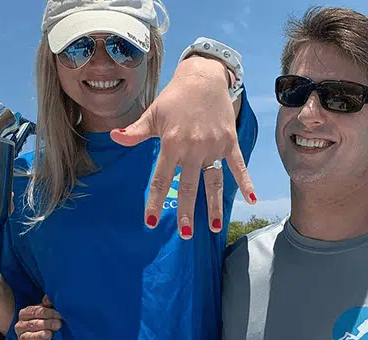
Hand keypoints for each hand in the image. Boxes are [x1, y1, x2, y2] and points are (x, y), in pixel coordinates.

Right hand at [15, 295, 61, 339]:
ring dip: (39, 335)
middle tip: (58, 325)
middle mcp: (20, 325)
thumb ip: (47, 306)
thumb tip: (48, 298)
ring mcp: (20, 337)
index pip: (35, 311)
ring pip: (28, 335)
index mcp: (25, 314)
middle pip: (33, 323)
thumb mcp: (46, 313)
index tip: (59, 315)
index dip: (48, 312)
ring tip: (50, 335)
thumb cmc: (44, 323)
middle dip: (47, 323)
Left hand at [111, 56, 256, 238]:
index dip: (155, 201)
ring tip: (216, 227)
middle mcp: (193, 147)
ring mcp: (213, 146)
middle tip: (185, 235)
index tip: (151, 222)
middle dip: (187, 212)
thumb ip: (136, 131)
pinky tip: (251, 199)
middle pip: (189, 186)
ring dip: (215, 205)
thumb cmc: (175, 97)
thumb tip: (115, 138)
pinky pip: (238, 165)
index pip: (162, 179)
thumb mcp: (153, 113)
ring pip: (214, 182)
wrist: (203, 76)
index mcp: (172, 142)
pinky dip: (246, 182)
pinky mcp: (229, 142)